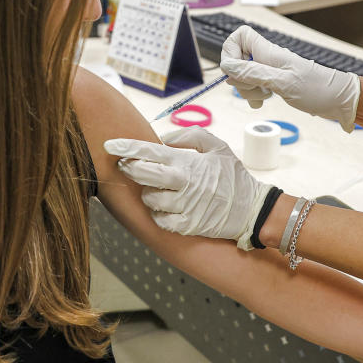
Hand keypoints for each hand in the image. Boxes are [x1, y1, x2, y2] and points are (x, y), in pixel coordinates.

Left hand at [104, 128, 272, 250]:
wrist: (252, 210)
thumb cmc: (233, 175)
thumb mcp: (217, 146)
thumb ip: (189, 136)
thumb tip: (163, 138)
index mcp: (188, 162)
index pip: (149, 152)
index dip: (126, 147)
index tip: (109, 145)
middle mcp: (183, 184)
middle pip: (142, 174)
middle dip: (130, 168)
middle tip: (128, 165)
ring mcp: (184, 207)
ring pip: (150, 199)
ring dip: (148, 193)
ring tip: (158, 189)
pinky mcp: (187, 226)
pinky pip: (160, 221)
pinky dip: (158, 214)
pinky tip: (166, 208)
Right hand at [221, 25, 360, 131]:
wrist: (341, 100)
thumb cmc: (318, 90)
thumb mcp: (282, 83)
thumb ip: (254, 74)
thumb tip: (228, 67)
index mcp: (269, 53)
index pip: (240, 35)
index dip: (230, 51)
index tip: (235, 71)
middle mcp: (269, 59)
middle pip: (238, 59)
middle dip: (238, 77)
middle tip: (255, 89)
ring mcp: (272, 70)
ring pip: (246, 74)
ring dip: (247, 88)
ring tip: (265, 97)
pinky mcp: (277, 82)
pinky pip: (257, 84)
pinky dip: (255, 94)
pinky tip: (265, 101)